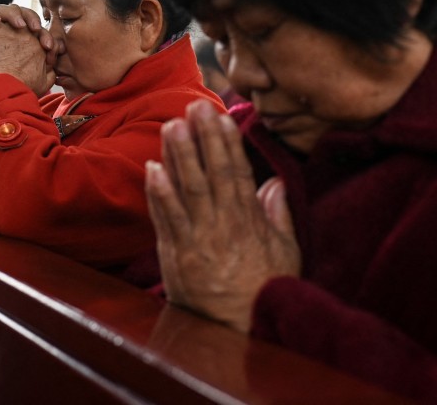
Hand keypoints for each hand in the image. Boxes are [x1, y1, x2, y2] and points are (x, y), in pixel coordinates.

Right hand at [0, 5, 55, 95]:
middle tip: (35, 30)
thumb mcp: (38, 80)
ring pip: (5, 10)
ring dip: (14, 14)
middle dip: (31, 18)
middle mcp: (12, 31)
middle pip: (23, 13)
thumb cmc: (16, 87)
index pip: (38, 28)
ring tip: (19, 26)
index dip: (45, 34)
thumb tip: (55, 56)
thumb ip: (48, 69)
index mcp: (27, 39)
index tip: (48, 47)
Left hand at [145, 99, 300, 332]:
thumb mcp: (286, 252)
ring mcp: (197, 239)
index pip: (237, 172)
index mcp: (250, 221)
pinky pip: (165, 219)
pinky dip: (157, 193)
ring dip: (177, 156)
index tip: (220, 116)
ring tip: (170, 126)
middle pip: (210, 174)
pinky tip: (151, 168)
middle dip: (201, 138)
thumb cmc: (263, 289)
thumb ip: (279, 214)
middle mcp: (222, 225)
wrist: (236, 329)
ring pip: (186, 190)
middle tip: (192, 107)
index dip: (227, 142)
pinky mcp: (175, 254)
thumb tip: (275, 181)